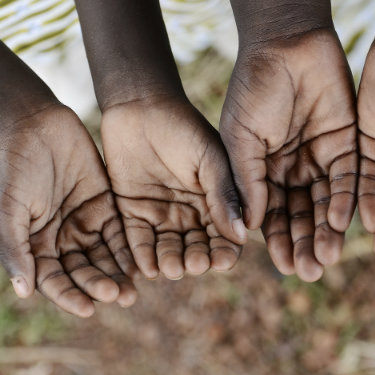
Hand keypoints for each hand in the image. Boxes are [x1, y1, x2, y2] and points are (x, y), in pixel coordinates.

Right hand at [0, 105, 137, 316]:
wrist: (34, 125)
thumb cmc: (13, 167)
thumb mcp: (7, 209)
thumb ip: (16, 249)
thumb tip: (24, 292)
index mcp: (35, 244)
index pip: (54, 280)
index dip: (70, 296)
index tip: (88, 309)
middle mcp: (62, 239)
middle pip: (84, 272)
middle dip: (100, 286)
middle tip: (120, 297)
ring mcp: (85, 222)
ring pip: (105, 256)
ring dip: (119, 274)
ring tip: (134, 289)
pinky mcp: (107, 205)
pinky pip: (121, 232)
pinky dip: (131, 249)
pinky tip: (144, 262)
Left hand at [102, 97, 245, 279]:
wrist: (140, 106)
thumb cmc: (184, 127)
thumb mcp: (210, 159)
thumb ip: (224, 195)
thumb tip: (242, 233)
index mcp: (216, 201)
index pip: (226, 235)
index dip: (226, 251)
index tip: (223, 260)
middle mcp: (191, 214)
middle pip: (197, 248)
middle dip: (197, 259)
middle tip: (193, 264)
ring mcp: (162, 215)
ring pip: (169, 249)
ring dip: (171, 262)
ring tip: (171, 268)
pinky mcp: (131, 212)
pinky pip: (138, 240)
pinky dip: (142, 256)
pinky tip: (146, 268)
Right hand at [221, 29, 356, 281]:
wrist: (287, 44)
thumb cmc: (255, 88)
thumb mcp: (241, 138)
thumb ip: (247, 181)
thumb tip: (247, 229)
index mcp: (265, 172)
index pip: (273, 217)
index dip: (278, 242)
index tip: (284, 267)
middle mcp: (294, 171)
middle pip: (303, 217)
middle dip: (306, 244)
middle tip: (311, 272)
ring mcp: (321, 159)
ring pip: (327, 203)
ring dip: (328, 231)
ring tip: (328, 256)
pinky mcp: (348, 144)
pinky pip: (349, 178)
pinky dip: (346, 200)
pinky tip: (341, 220)